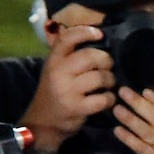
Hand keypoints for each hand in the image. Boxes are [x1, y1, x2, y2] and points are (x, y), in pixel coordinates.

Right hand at [23, 24, 114, 145]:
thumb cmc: (54, 91)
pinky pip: (103, 98)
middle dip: (106, 60)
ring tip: (108, 83)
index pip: (68, 38)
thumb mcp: (55, 69)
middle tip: (108, 66)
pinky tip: (107, 99)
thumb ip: (70, 54)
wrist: (43, 122)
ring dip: (110, 80)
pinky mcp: (77, 108)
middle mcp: (58, 73)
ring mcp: (67, 91)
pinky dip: (110, 98)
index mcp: (53, 60)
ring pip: (100, 77)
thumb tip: (97, 36)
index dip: (86, 32)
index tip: (100, 34)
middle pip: (91, 57)